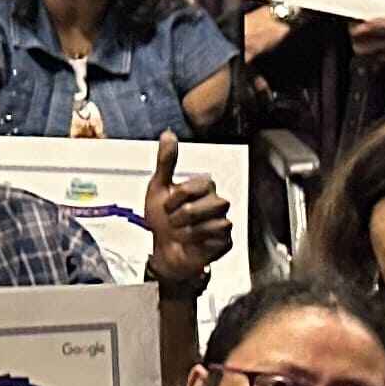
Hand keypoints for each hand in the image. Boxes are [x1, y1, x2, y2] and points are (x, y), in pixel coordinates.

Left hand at [139, 130, 230, 289]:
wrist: (163, 251)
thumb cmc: (162, 221)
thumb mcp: (158, 187)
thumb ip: (166, 161)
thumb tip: (168, 135)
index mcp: (203, 187)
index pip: (194, 185)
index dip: (175, 199)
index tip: (167, 206)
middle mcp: (216, 201)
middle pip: (201, 205)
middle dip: (179, 217)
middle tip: (173, 221)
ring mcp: (222, 220)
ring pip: (208, 222)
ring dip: (186, 230)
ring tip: (180, 232)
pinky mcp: (226, 239)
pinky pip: (214, 236)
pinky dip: (196, 240)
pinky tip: (191, 241)